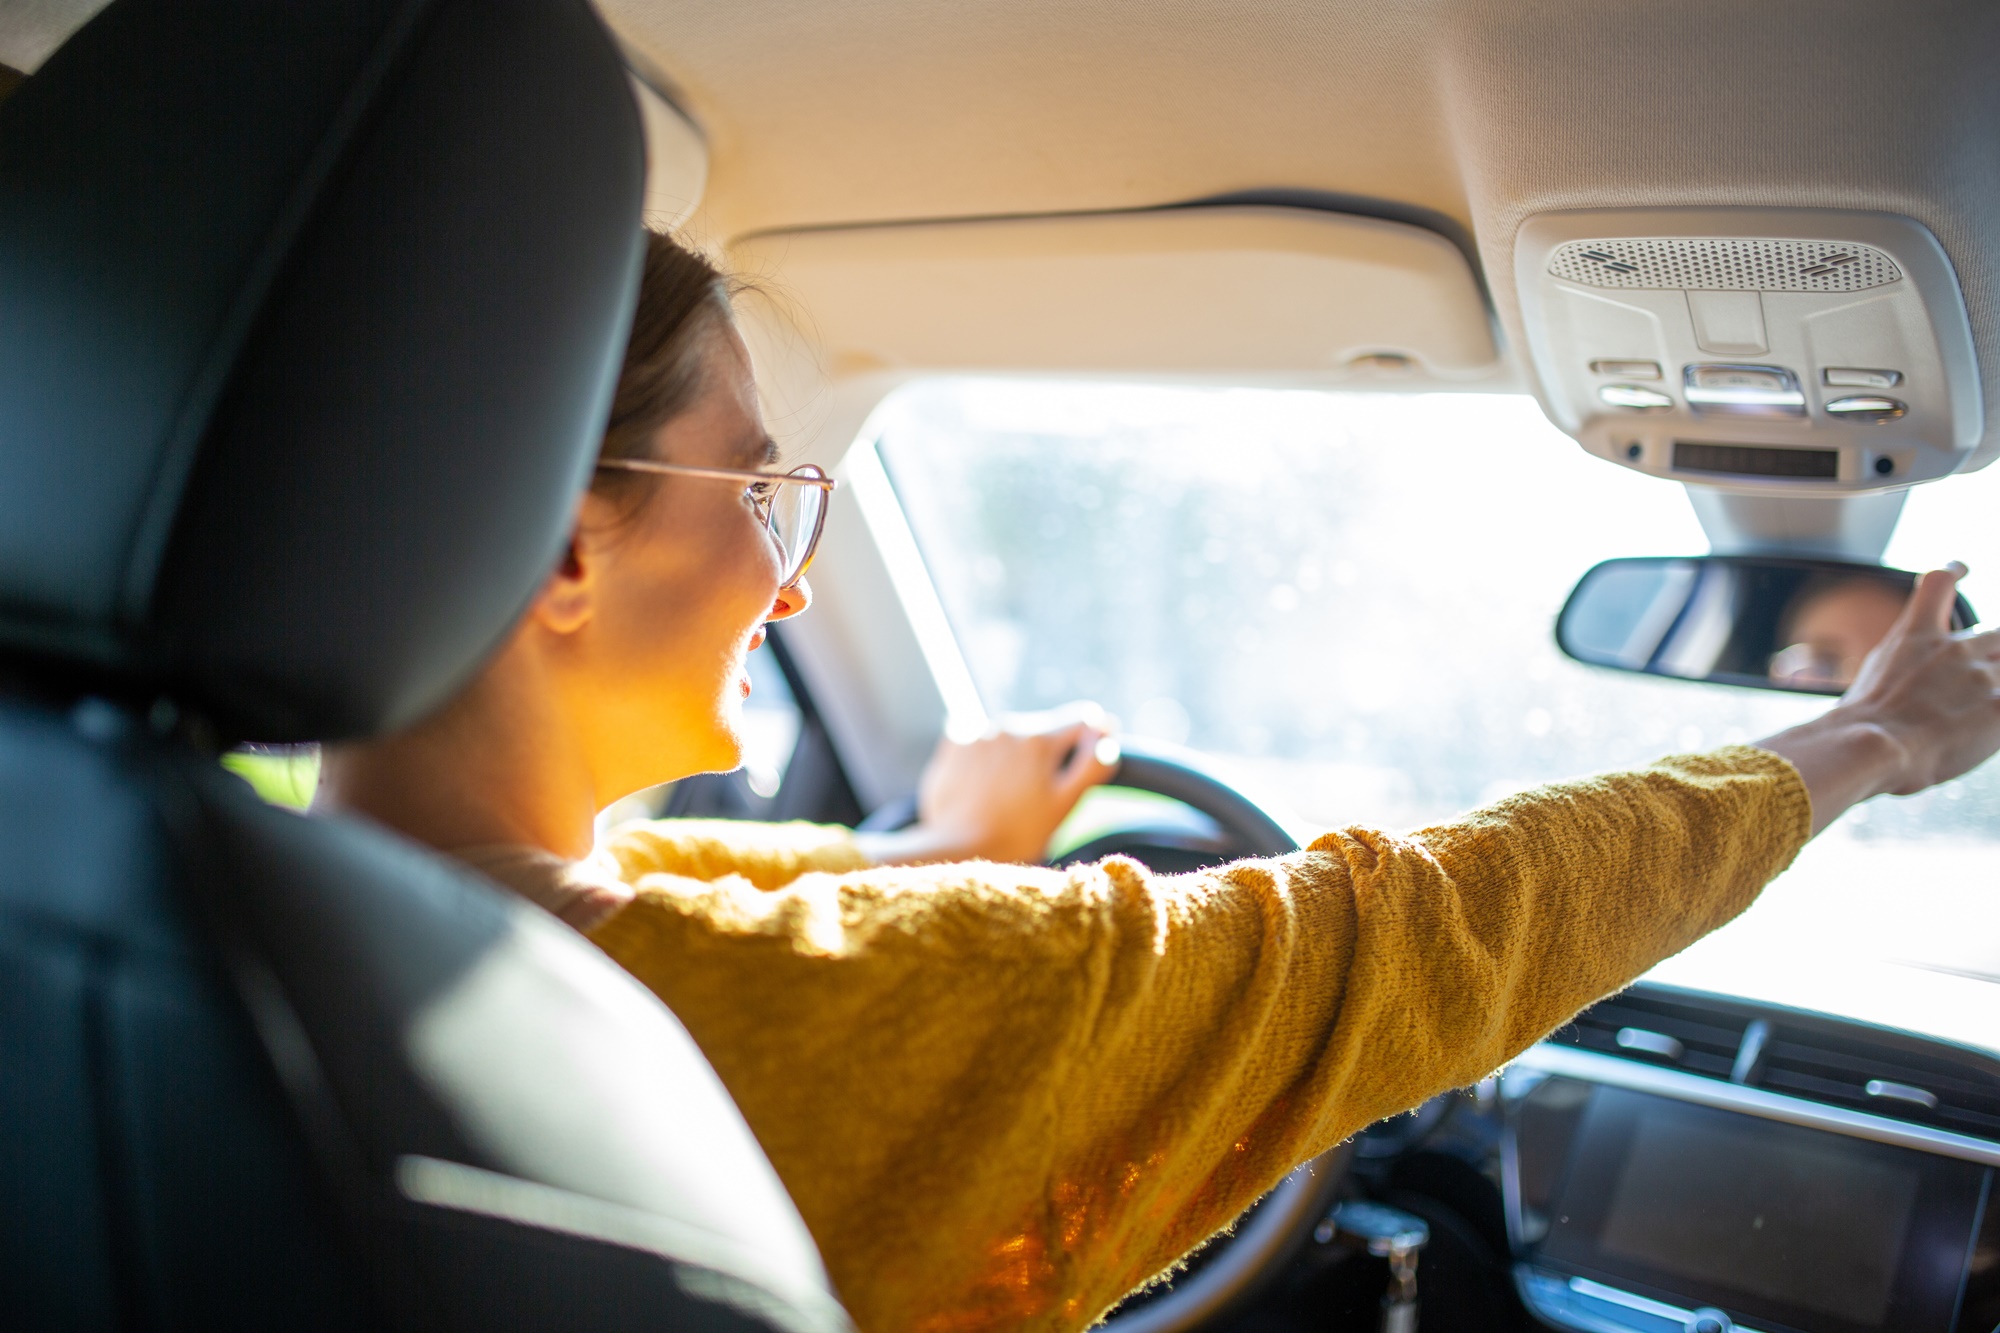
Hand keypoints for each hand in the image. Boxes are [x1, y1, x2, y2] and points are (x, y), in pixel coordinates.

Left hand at [857, 704, 1119, 864]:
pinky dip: (987, 755)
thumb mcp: (1064, 805)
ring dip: (1015, 756)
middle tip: (1035, 796)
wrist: (956, 848)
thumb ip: (1090, 765)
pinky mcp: (954, 740)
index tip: (1089, 756)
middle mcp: (1009, 726)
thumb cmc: (1017, 834)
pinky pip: (982, 738)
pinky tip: (983, 785)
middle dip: (1047, 755)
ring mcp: (979, 731)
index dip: (1093, 738)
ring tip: (1006, 796)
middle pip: (1044, 730)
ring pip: (1012, 735)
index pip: (1083, 720)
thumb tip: (1105, 732)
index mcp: (1041, 740)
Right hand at [1840, 563, 1999, 792]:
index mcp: (1916, 636)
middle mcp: (1954, 649)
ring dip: (1996, 686)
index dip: (1953, 572)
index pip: (1938, 584)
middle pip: (1996, 634)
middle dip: (1994, 656)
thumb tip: (1907, 671)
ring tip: (1976, 709)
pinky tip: (1991, 724)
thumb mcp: (1872, 676)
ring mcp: (1981, 676)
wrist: (1874, 746)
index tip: (1961, 569)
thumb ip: (1902, 661)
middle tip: (1982, 677)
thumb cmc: (1862, 722)